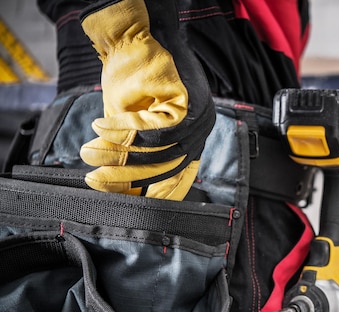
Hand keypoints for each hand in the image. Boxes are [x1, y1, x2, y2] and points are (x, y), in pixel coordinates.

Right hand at [80, 0, 213, 199]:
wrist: (148, 33)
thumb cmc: (141, 76)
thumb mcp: (135, 119)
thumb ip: (132, 148)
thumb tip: (116, 184)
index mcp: (194, 139)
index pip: (181, 176)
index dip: (159, 194)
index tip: (135, 205)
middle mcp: (202, 131)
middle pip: (166, 168)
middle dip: (126, 178)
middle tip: (94, 180)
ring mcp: (200, 117)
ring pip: (159, 149)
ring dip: (119, 154)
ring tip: (89, 152)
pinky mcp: (192, 100)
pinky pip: (157, 127)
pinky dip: (125, 130)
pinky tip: (101, 129)